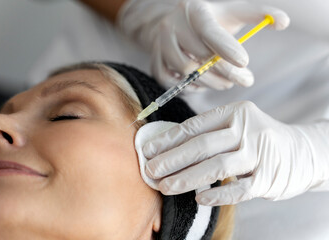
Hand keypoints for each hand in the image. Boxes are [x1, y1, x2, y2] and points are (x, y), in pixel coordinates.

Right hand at [118, 0, 288, 90]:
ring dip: (211, 82)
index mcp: (195, 10)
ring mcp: (161, 45)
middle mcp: (173, 25)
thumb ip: (259, 15)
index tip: (245, 63)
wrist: (176, 25)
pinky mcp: (155, 63)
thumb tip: (283, 22)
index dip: (226, 48)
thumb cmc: (211, 22)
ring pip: (187, 73)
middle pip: (199, 57)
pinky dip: (191, 88)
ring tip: (226, 81)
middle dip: (226, 73)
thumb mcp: (233, 13)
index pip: (209, 31)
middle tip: (246, 80)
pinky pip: (173, 83)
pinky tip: (203, 83)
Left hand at [141, 101, 328, 204]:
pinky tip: (199, 199)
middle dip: (172, 159)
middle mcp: (247, 130)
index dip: (168, 139)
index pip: (195, 126)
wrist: (301, 151)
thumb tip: (167, 147)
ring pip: (218, 166)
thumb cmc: (257, 138)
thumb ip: (209, 133)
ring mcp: (259, 153)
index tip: (147, 150)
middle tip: (151, 170)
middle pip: (203, 145)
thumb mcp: (237, 126)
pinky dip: (218, 195)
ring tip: (166, 186)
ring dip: (188, 178)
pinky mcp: (269, 178)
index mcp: (235, 113)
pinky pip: (240, 189)